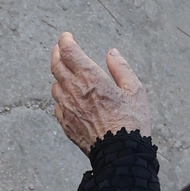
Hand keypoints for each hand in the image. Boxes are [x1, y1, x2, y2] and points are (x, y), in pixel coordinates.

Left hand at [50, 31, 150, 153]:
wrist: (120, 154)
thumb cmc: (131, 122)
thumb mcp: (134, 90)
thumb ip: (121, 68)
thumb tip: (111, 53)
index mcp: (90, 77)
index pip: (68, 51)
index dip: (65, 40)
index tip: (67, 37)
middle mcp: (73, 90)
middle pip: (56, 65)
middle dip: (57, 53)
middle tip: (60, 48)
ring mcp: (67, 108)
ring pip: (55, 85)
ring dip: (59, 75)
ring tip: (66, 73)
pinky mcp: (65, 123)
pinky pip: (57, 105)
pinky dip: (61, 96)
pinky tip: (68, 97)